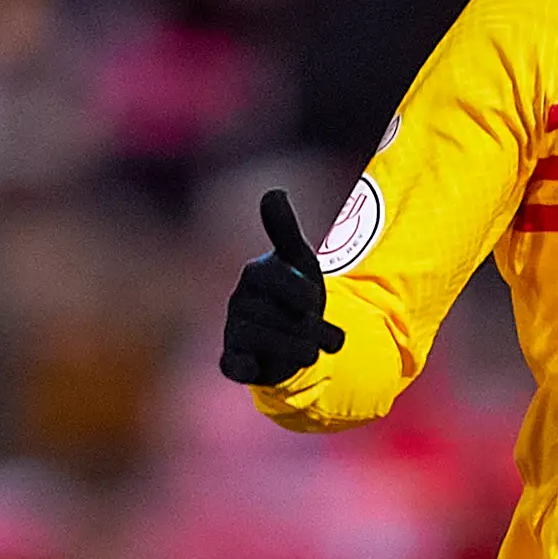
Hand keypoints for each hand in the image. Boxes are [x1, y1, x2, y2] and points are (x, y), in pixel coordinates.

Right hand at [217, 188, 347, 386]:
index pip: (276, 278)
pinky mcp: (233, 360)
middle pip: (280, 315)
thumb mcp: (298, 258)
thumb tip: (273, 191)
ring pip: (267, 342)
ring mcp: (235, 331)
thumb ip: (285, 229)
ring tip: (313, 351)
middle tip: (325, 334)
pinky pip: (232, 365)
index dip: (300, 291)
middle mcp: (240, 301)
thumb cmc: (295, 292)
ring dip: (300, 350)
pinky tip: (254, 367)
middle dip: (311, 328)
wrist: (291, 334)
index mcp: (256, 273)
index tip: (314, 299)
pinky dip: (242, 366)